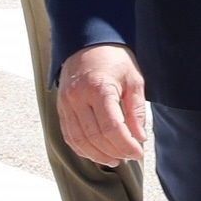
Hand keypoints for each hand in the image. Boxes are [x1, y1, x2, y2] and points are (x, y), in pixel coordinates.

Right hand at [58, 44, 148, 166]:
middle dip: (115, 151)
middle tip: (130, 156)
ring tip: (115, 159)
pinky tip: (97, 153)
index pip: (112, 128)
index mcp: (99, 88)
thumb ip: (136, 109)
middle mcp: (78, 97)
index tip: (138, 152)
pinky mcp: (61, 107)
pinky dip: (82, 149)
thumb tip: (139, 137)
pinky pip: (69, 135)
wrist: (87, 42)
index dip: (126, 145)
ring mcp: (66, 103)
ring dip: (98, 155)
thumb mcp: (133, 79)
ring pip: (79, 140)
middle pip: (95, 137)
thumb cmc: (114, 59)